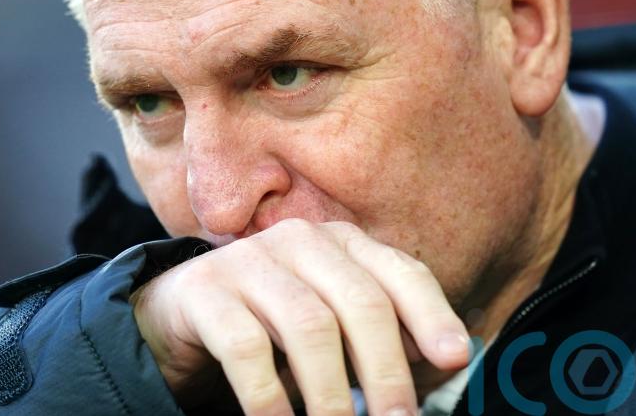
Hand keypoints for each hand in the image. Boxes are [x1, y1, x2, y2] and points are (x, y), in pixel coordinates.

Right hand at [131, 219, 471, 415]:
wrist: (180, 314)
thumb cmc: (274, 326)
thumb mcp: (335, 329)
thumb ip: (383, 340)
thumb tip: (444, 362)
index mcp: (343, 243)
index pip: (401, 272)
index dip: (432, 314)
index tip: (455, 359)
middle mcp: (300, 240)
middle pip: (360, 301)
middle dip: (386, 370)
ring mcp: (249, 259)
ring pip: (308, 324)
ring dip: (332, 393)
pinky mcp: (204, 289)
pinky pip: (245, 346)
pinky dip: (268, 396)